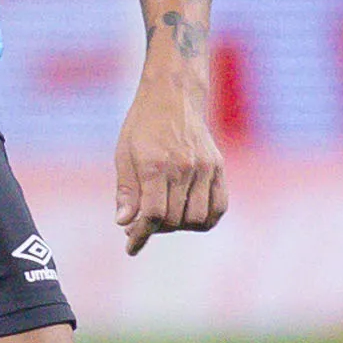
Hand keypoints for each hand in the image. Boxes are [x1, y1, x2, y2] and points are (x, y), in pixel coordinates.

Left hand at [113, 74, 226, 255]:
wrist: (173, 95)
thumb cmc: (142, 125)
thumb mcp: (123, 154)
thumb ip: (126, 191)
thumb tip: (124, 223)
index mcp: (155, 165)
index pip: (152, 214)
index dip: (140, 236)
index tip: (131, 247)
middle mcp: (183, 168)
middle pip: (174, 220)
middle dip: (155, 229)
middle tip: (142, 223)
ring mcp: (205, 168)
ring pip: (197, 219)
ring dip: (179, 226)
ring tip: (165, 216)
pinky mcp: (218, 167)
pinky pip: (219, 207)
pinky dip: (204, 219)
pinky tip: (188, 215)